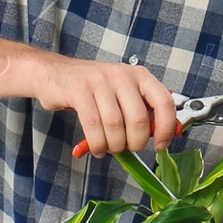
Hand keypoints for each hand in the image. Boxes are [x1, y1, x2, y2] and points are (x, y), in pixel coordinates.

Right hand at [32, 55, 179, 156]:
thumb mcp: (124, 94)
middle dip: (135, 143)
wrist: (55, 73)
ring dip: (113, 146)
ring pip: (115, 126)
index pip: (165, 102)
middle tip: (127, 148)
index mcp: (140, 76)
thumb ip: (143, 112)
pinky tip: (97, 148)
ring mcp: (100, 81)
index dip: (166, 128)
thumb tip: (165, 136)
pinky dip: (97, 144)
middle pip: (139, 120)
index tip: (161, 145)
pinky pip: (93, 126)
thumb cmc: (94, 88)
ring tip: (109, 148)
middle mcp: (122, 75)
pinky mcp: (79, 90)